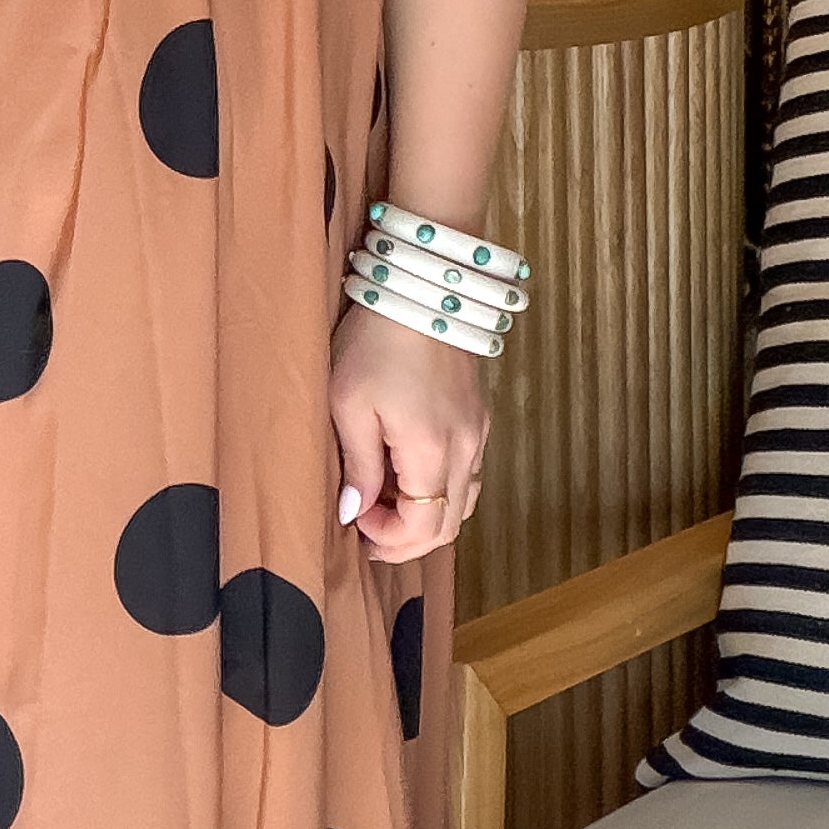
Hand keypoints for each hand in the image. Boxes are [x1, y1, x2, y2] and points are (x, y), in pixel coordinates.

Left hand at [328, 297, 489, 564]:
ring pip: (464, 503)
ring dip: (427, 515)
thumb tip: (353, 512)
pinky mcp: (480, 417)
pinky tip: (410, 474)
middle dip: (408, 539)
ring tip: (386, 502)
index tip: (355, 519)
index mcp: (432, 451)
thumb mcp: (348, 404)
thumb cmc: (375, 342)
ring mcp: (478, 433)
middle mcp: (466, 449)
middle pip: (450, 526)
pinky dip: (442, 490)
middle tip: (368, 528)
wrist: (422, 289)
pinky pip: (469, 474)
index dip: (389, 538)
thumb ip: (356, 465)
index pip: (424, 528)